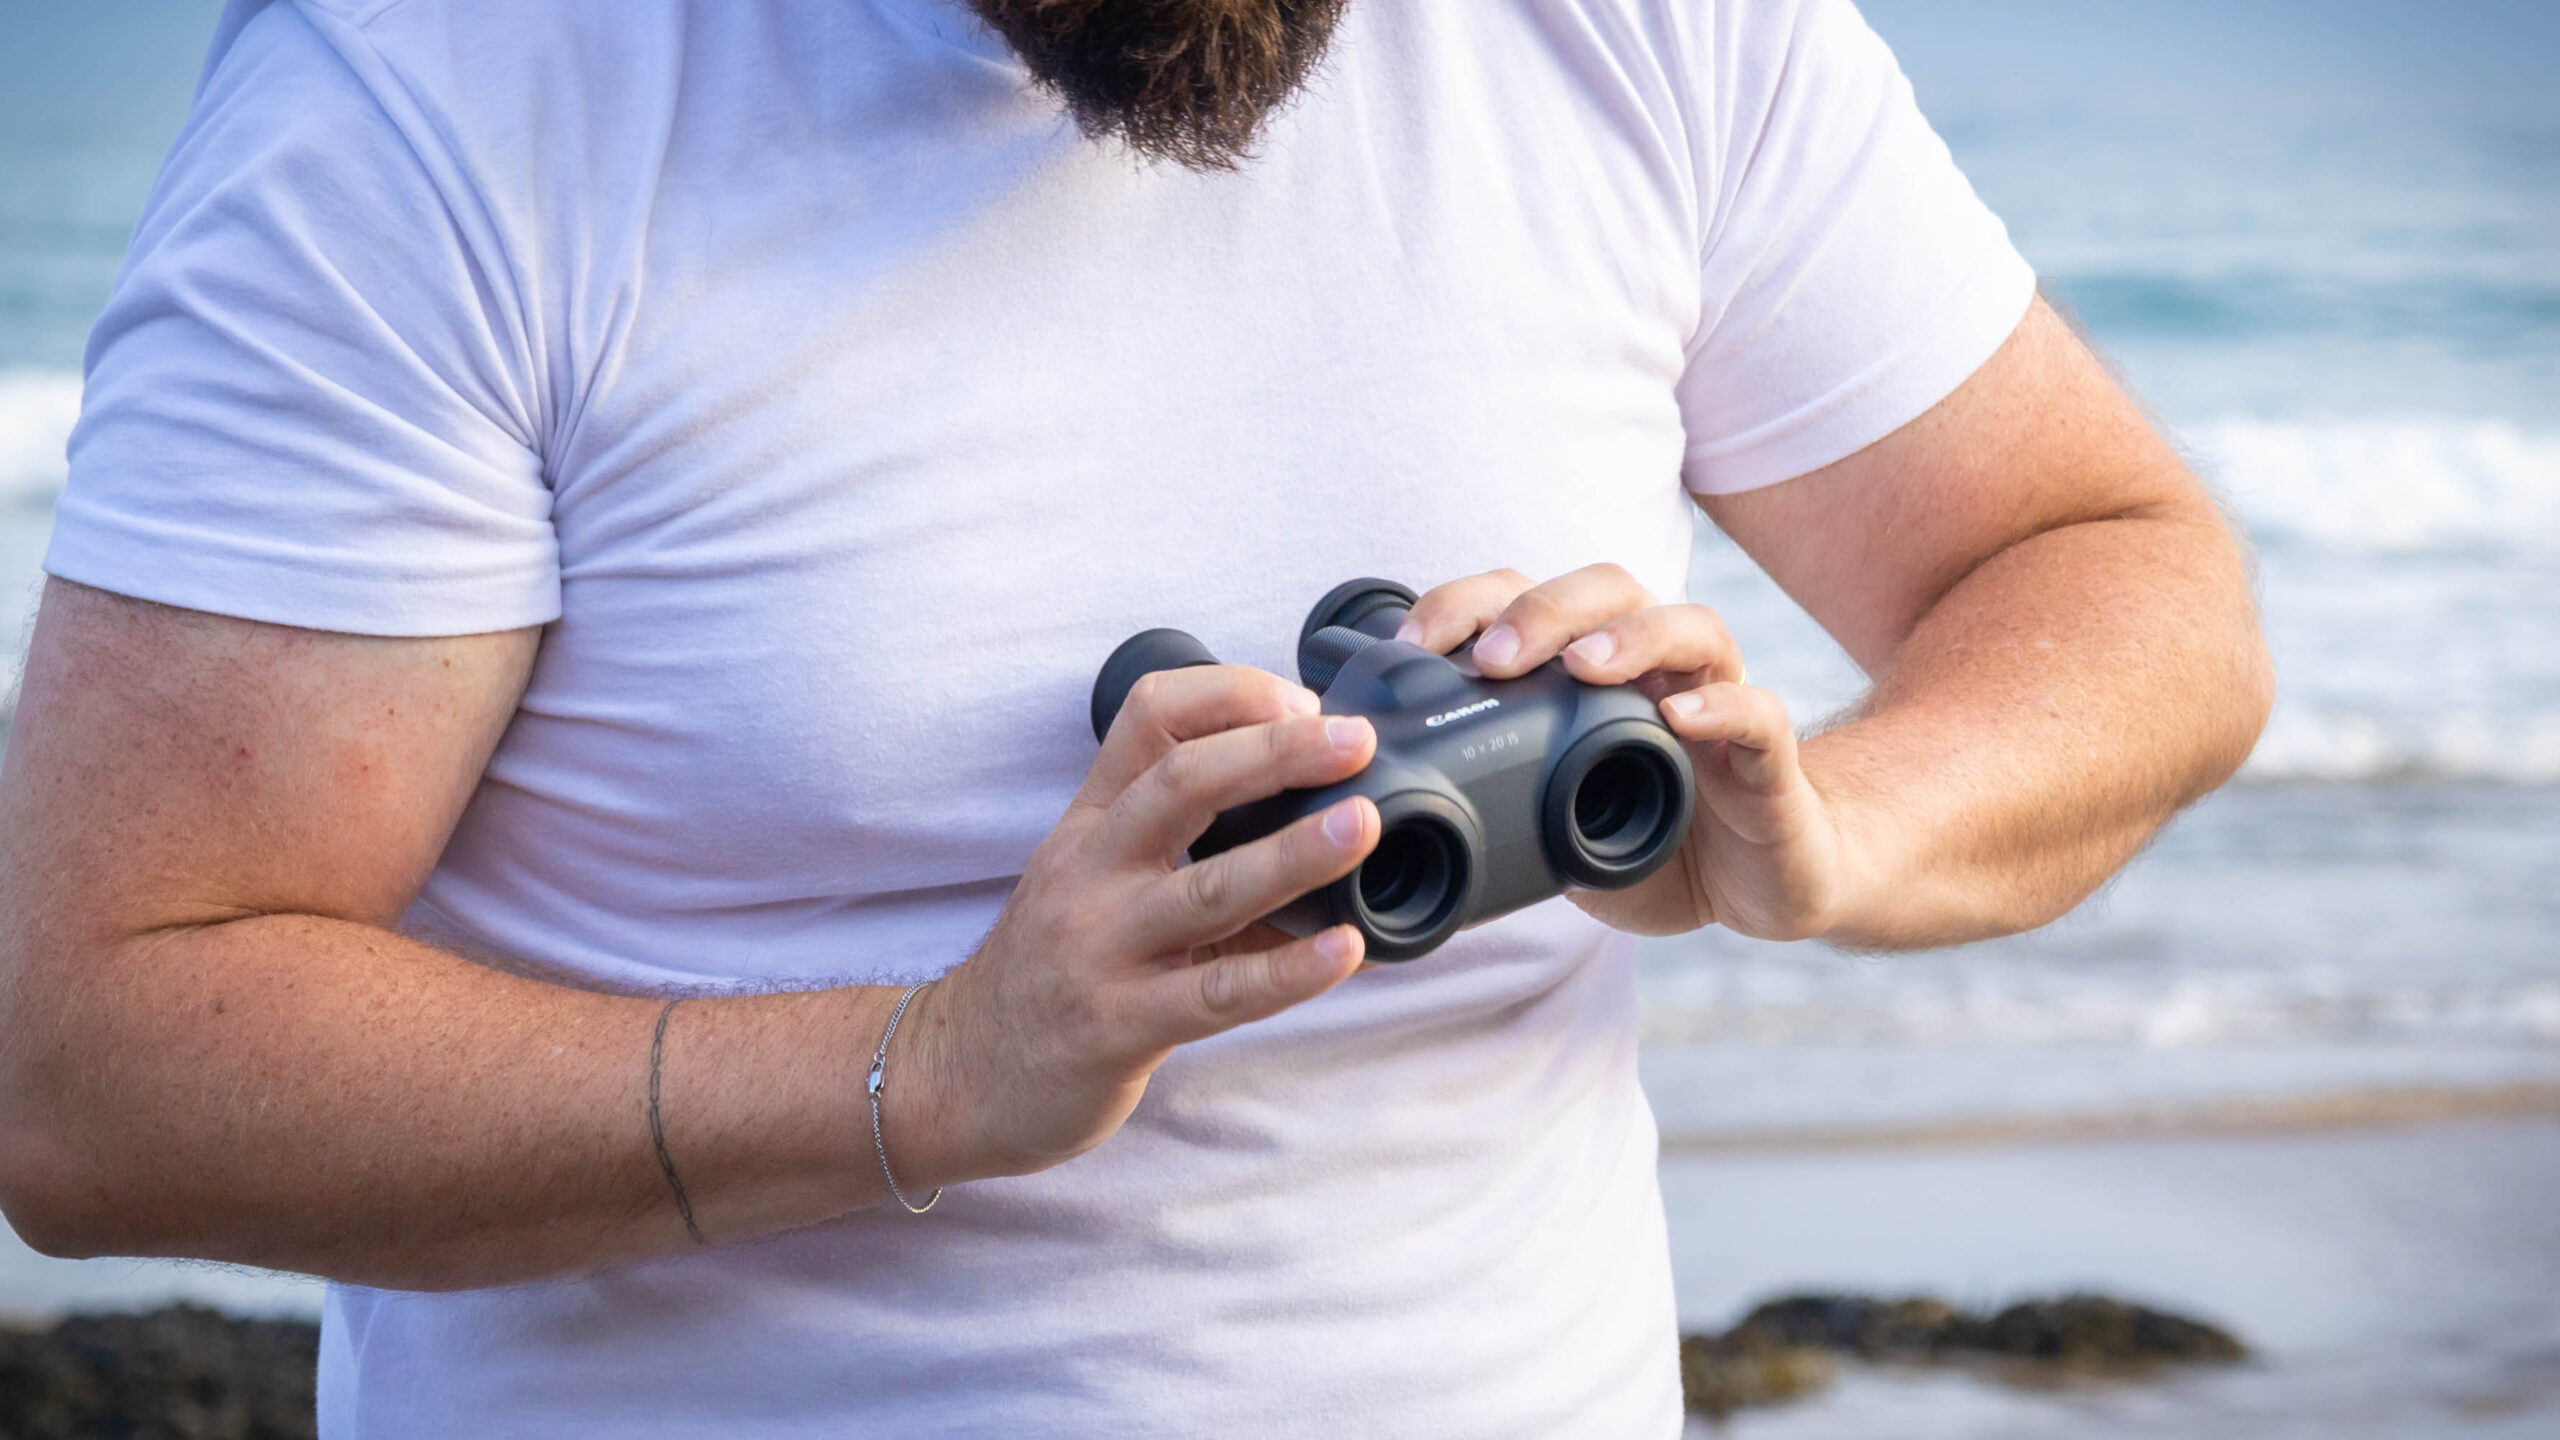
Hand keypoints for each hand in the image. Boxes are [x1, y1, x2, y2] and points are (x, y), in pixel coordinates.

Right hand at [905, 665, 1380, 1182]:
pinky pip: (1217, 992)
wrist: (961, 1071)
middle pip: (1182, 783)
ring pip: (1207, 887)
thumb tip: (1331, 818)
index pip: (1150, 716)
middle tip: (1355, 741)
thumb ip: (1187, 843)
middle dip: (1275, 753)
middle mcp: (1092, 870)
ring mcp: (1102, 948)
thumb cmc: (1054, 968)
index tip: (1305, 702)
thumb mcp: (1095, 879)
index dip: (1231, 694)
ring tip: (1363, 826)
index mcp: (1093, 820)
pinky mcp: (1119, 1025)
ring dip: (1294, 853)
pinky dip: (1287, 970)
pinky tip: (1345, 950)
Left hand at [1397, 565, 1855, 941]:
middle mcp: (1657, 666)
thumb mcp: (1553, 826)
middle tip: (1491, 657)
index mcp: (1594, 670)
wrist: (1759, 885)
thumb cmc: (1655, 842)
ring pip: (1689, 628)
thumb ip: (1490, 802)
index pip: (1527, 602)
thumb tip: (1388, 818)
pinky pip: (1758, 713)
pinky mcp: (1768, 758)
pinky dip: (1721, 707)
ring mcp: (1717, 702)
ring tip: (1582, 667)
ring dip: (1630, 636)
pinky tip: (1680, 716)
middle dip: (1542, 610)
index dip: (1467, 607)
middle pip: (1608, 591)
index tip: (1410, 649)